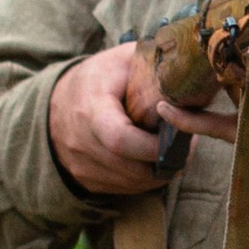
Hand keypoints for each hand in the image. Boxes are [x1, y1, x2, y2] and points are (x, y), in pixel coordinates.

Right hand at [47, 41, 174, 200]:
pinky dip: (144, 179)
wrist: (58, 100)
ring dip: (159, 173)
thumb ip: (155, 68)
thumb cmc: (100, 77)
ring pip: (131, 183)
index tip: (177, 136)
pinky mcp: (86, 181)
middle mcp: (80, 142)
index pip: (120, 139)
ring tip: (174, 151)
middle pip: (130, 167)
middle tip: (187, 147)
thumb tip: (190, 76)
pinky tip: (152, 159)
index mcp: (90, 109)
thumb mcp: (124, 60)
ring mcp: (81, 166)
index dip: (152, 146)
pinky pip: (123, 189)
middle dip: (165, 161)